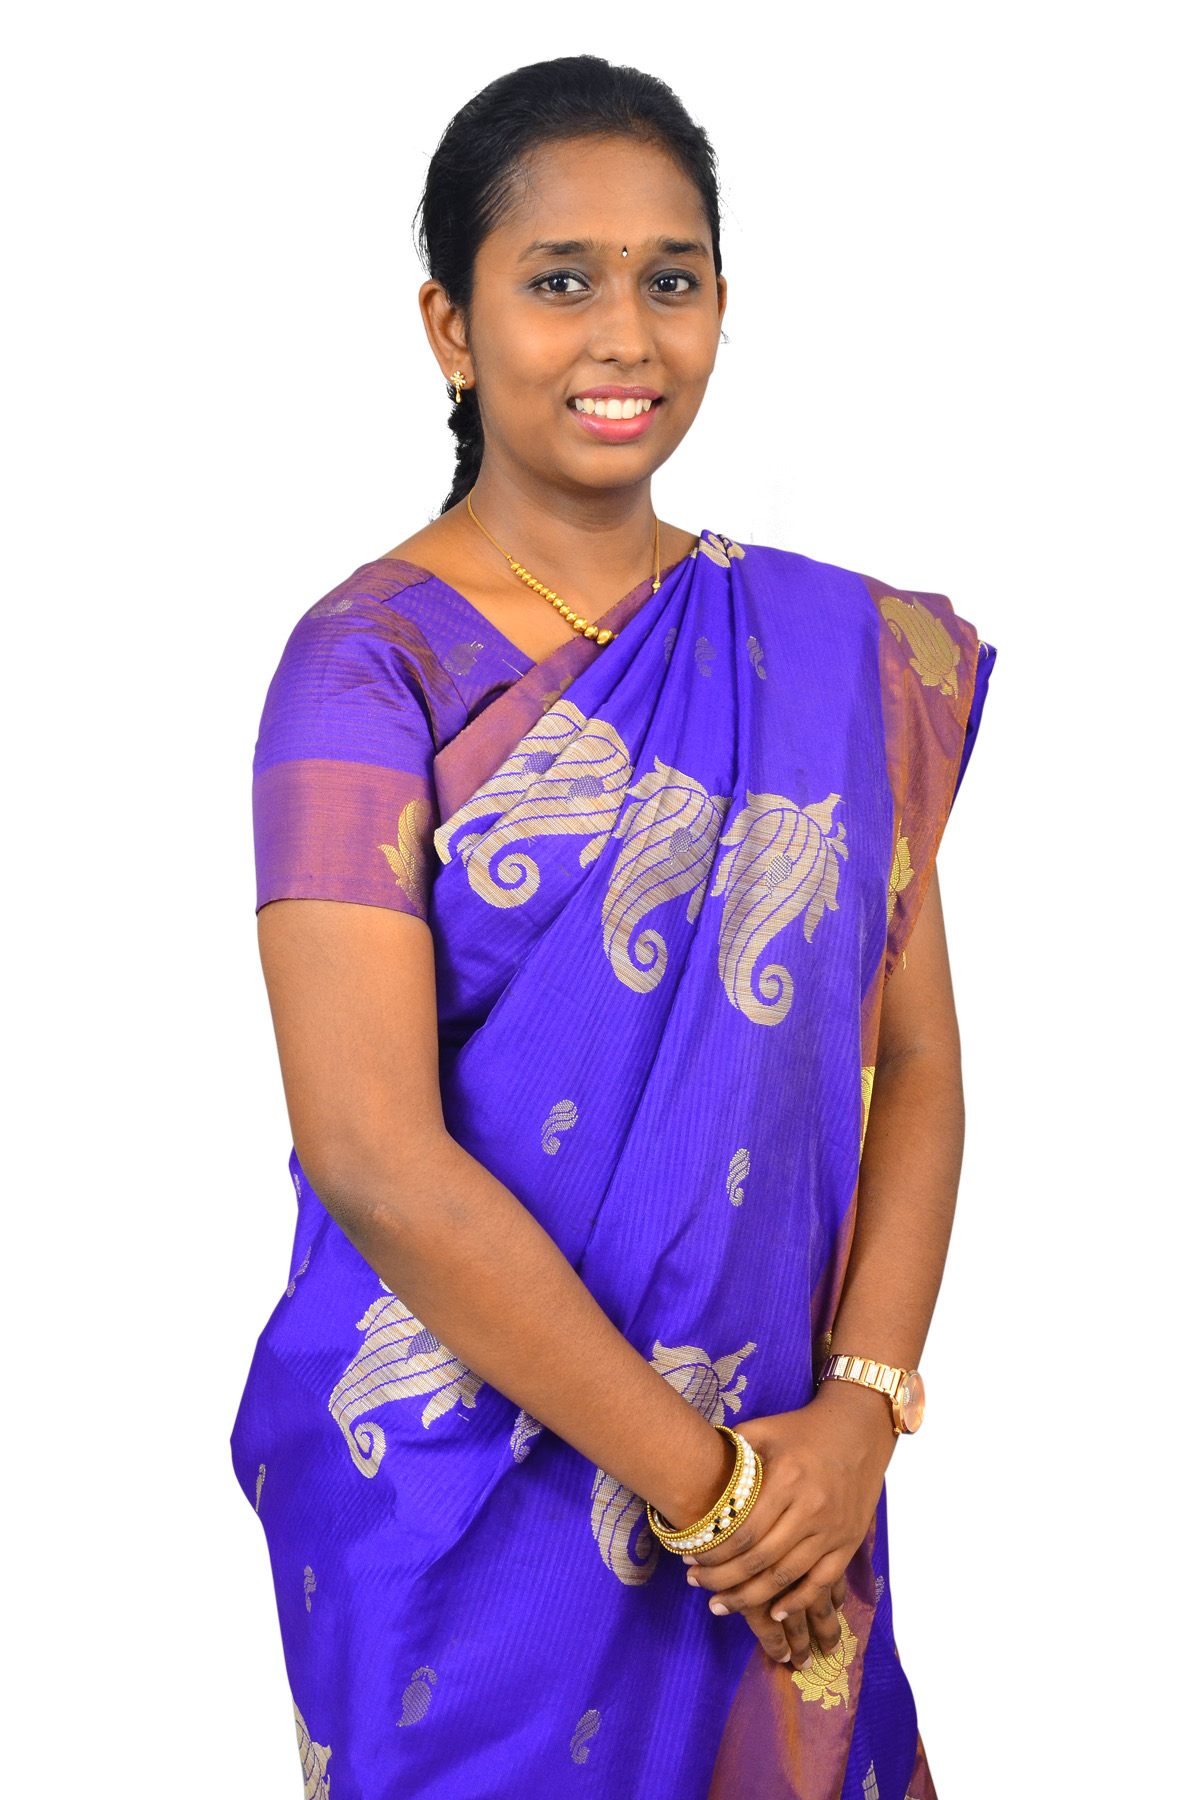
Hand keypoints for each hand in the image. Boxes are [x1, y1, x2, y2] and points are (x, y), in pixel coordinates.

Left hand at [683, 1381, 894, 1663]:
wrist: (859, 1429)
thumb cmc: (803, 1429)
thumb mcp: (765, 1429)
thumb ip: (732, 1451)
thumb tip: (694, 1467)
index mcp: (786, 1480)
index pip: (743, 1532)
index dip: (713, 1552)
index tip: (690, 1559)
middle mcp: (810, 1508)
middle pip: (760, 1561)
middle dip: (723, 1580)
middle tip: (696, 1585)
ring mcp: (832, 1530)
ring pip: (786, 1578)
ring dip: (751, 1598)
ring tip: (721, 1605)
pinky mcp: (848, 1543)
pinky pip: (821, 1583)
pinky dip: (796, 1603)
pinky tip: (773, 1614)